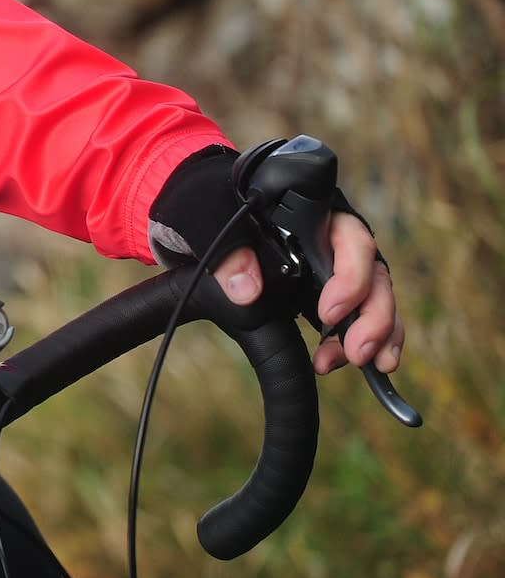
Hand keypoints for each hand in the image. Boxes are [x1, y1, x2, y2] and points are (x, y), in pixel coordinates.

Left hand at [210, 210, 404, 374]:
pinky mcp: (334, 293)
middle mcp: (332, 239)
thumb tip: (247, 289)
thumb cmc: (210, 212)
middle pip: (372, 272)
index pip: (348, 236)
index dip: (349, 276)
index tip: (327, 313)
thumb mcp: (207, 219)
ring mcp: (337, 267)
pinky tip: (369, 365)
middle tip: (355, 351)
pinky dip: (375, 340)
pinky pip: (367, 315)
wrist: (201, 224)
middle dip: (371, 315)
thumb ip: (227, 249)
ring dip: (376, 333)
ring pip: (377, 296)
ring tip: (360, 362)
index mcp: (309, 215)